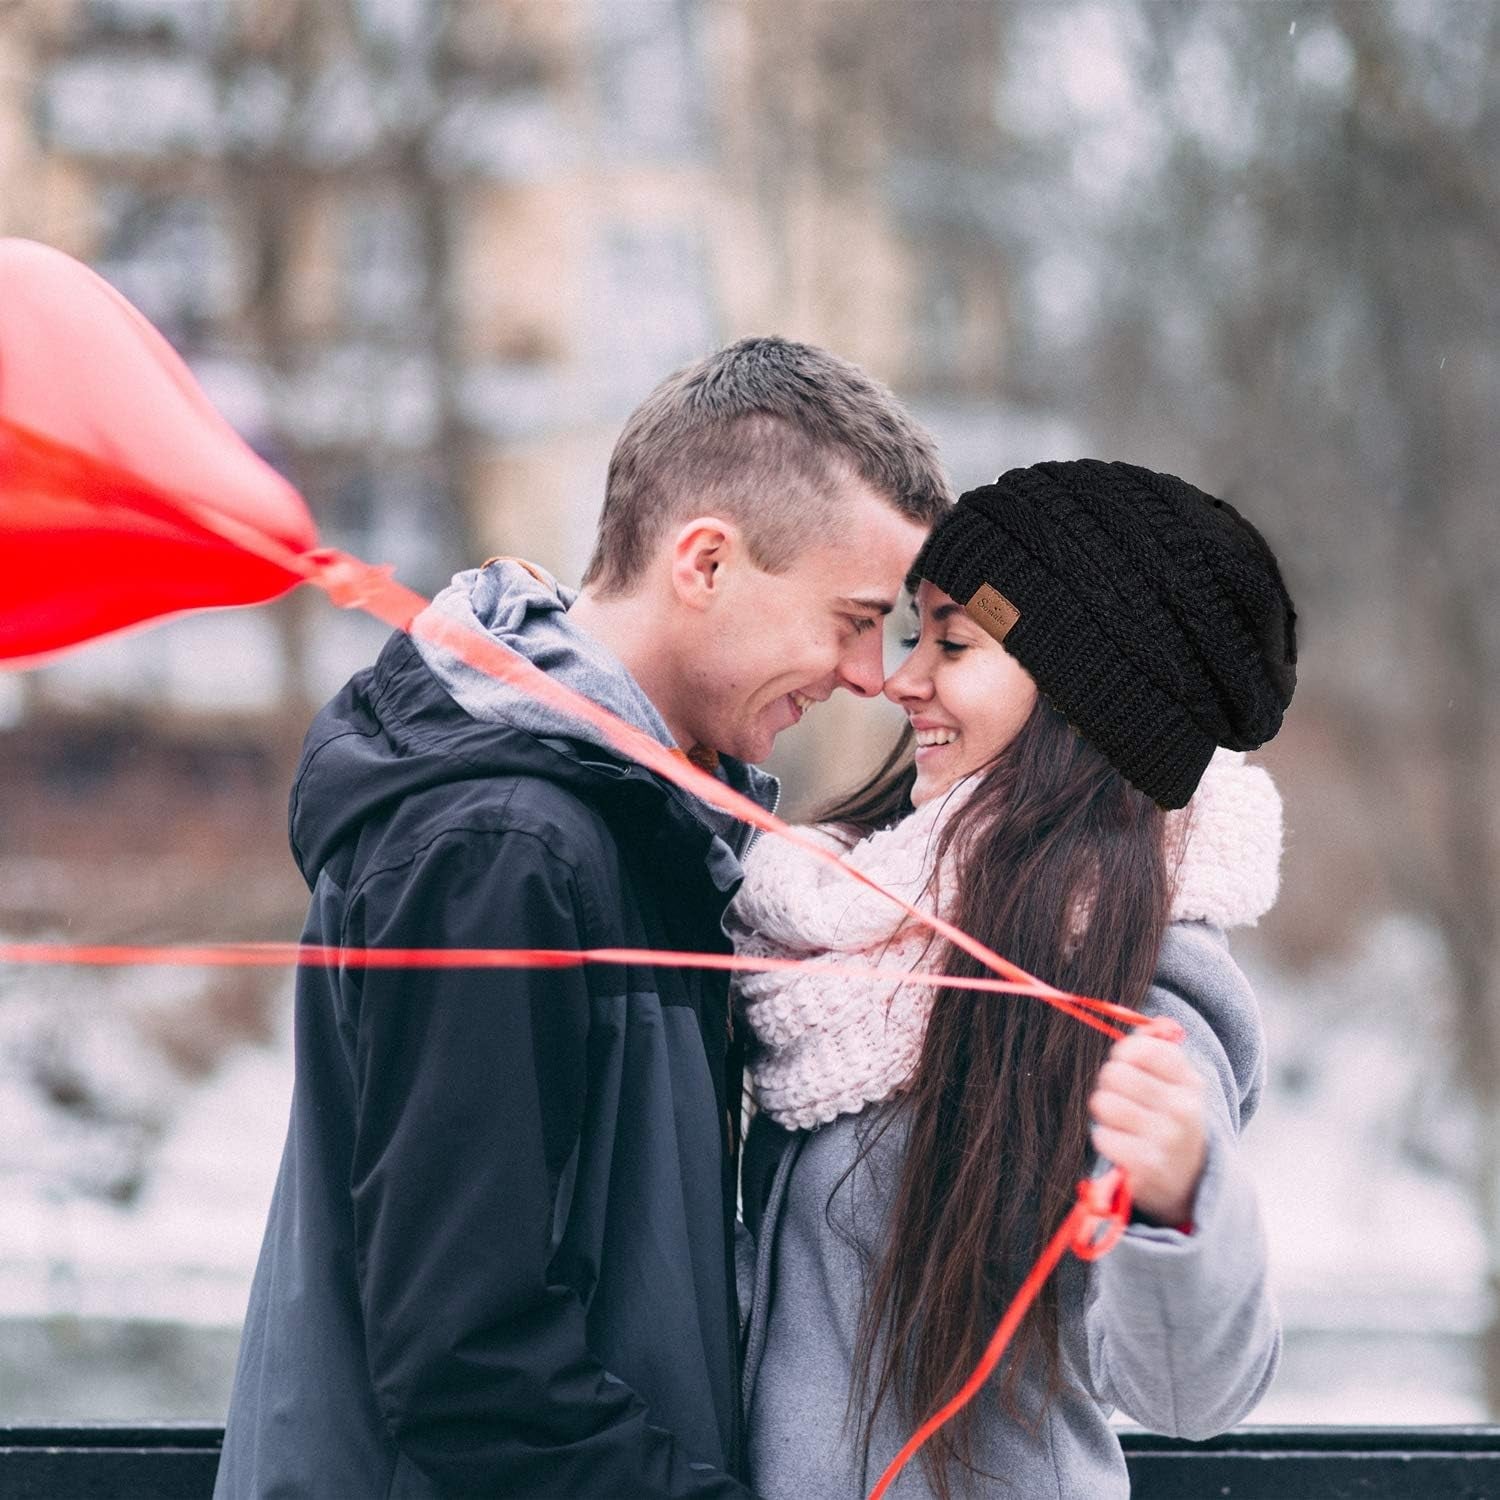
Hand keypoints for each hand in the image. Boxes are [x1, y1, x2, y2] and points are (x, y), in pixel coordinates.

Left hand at [1088, 1032, 1205, 1227]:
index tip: (1129, 1067)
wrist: (1192, 1182)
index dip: (1124, 1055)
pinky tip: (1123, 1145)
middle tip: (1121, 1098)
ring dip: (1105, 1112)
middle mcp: (1183, 1110)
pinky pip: (1102, 1136)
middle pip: (1115, 1073)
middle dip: (1110, 1084)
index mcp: (1191, 1084)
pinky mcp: (1146, 1167)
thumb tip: (1140, 1025)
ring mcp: (1166, 1140)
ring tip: (1122, 1122)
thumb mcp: (1180, 1085)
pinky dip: (1106, 1139)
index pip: (1141, 1048)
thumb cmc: (1175, 1123)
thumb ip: (1159, 1049)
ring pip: (1104, 1103)